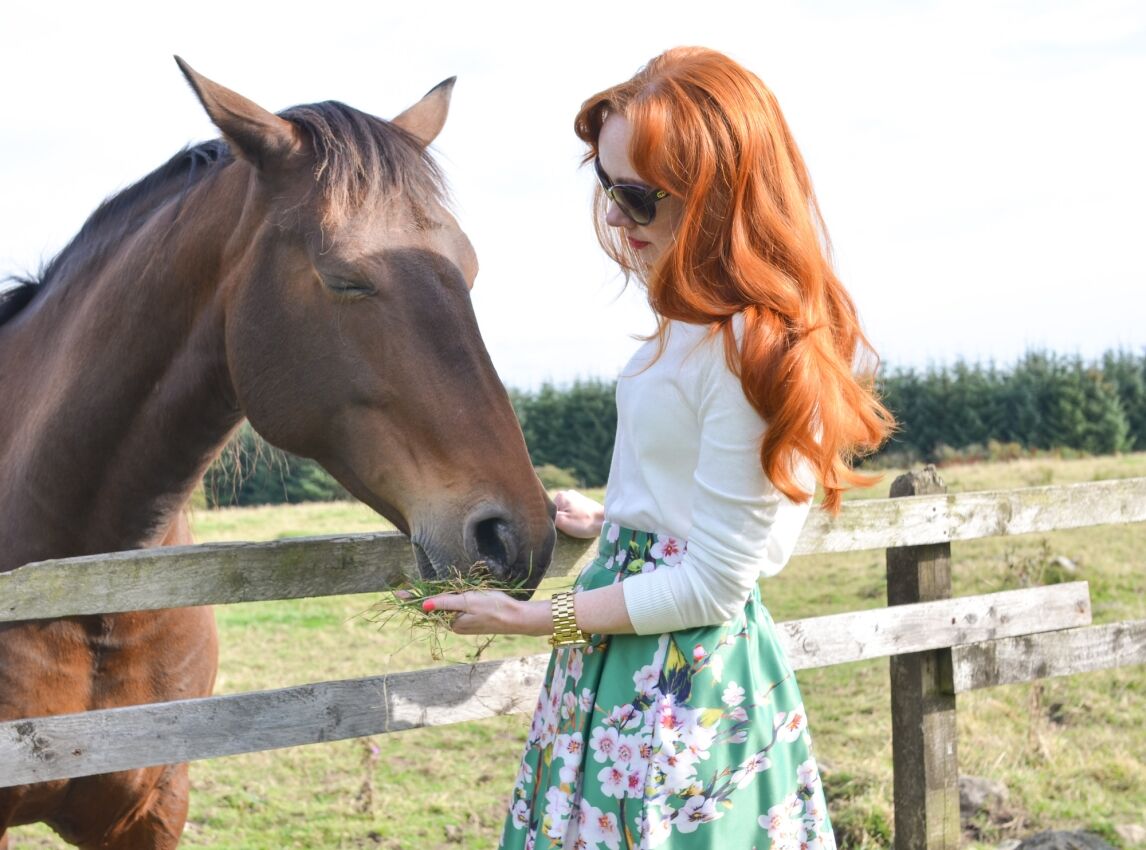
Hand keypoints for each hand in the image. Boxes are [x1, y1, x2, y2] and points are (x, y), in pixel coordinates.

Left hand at [421, 590, 541, 636]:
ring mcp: (464, 624)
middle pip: (437, 608)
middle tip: (416, 587)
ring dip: (443, 598)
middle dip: (428, 597)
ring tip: (440, 591)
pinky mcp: (473, 620)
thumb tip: (423, 605)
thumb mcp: (468, 601)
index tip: (398, 593)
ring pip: (448, 608)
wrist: (517, 617)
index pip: (428, 609)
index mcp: (452, 622)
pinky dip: (453, 601)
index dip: (413, 599)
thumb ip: (446, 602)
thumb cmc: (493, 607)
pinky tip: (458, 595)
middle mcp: (456, 625)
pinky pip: (457, 610)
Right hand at [553, 489, 604, 538]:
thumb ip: (548, 518)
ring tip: (576, 526)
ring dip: (568, 520)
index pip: (548, 511)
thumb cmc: (584, 522)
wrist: (606, 521)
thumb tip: (538, 518)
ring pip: (565, 512)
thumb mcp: (562, 522)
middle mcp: (567, 493)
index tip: (561, 528)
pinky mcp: (583, 502)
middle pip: (557, 511)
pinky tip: (580, 523)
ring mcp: (576, 497)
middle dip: (561, 520)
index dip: (553, 522)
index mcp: (560, 495)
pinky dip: (575, 518)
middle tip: (569, 528)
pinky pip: (573, 511)